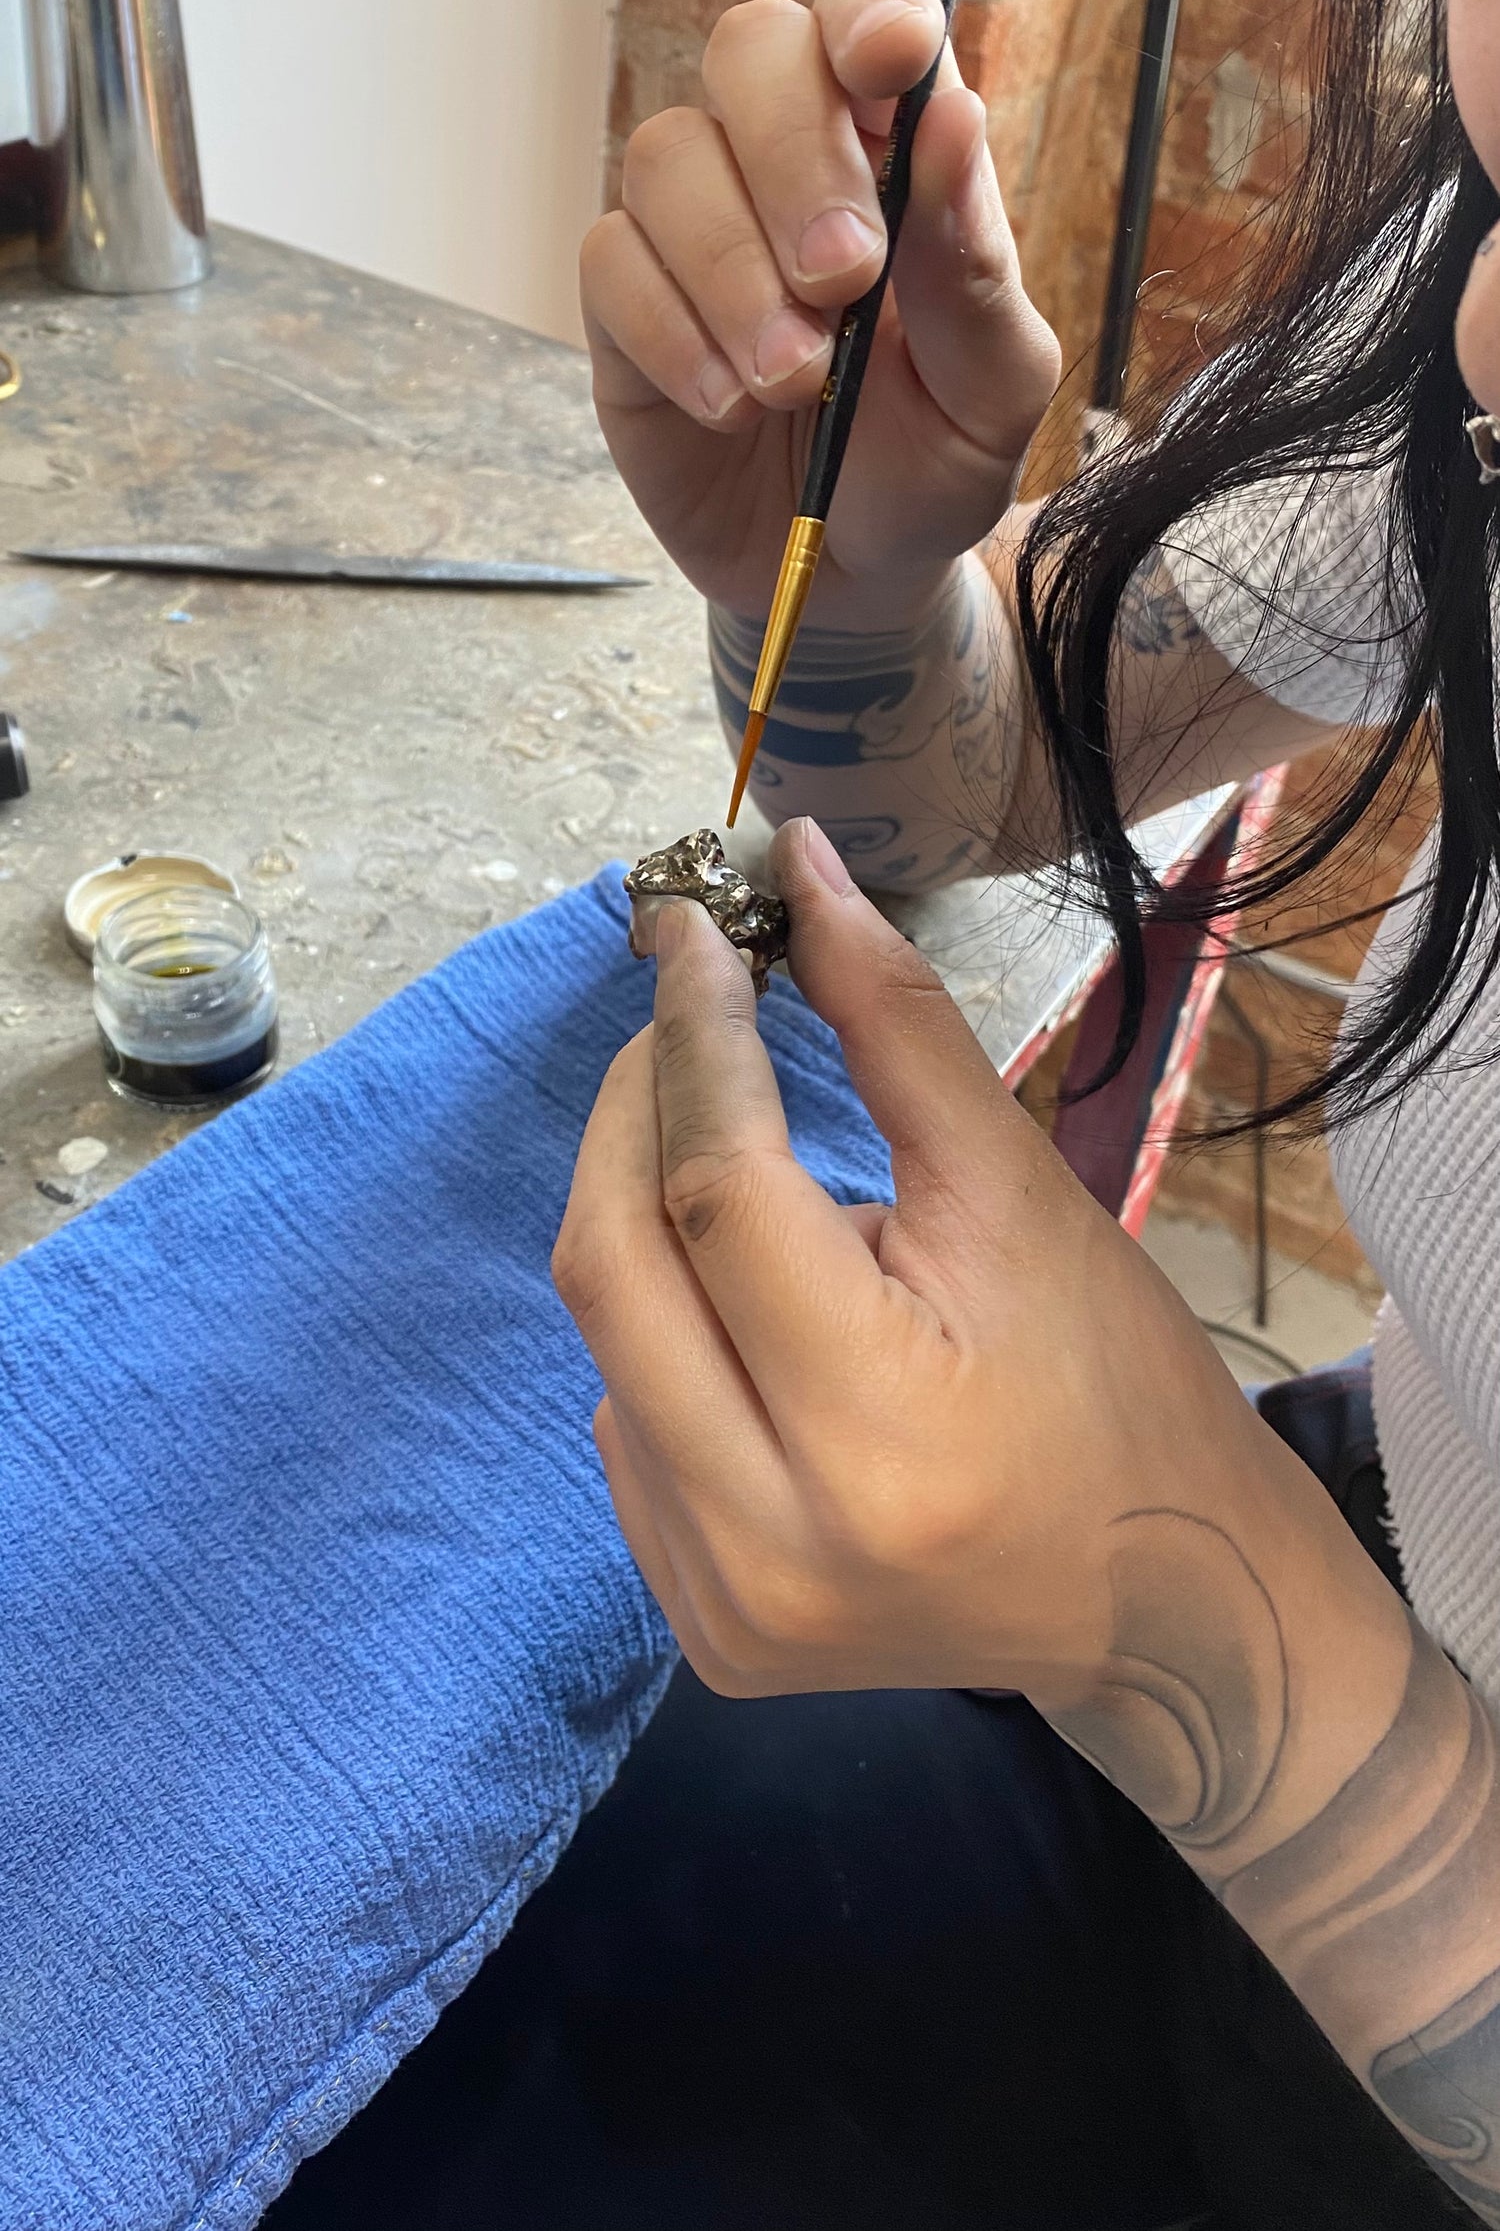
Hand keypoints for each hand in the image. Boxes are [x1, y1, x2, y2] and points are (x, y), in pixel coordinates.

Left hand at [554, 817, 1293, 1706]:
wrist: (1166, 1607)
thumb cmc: (1118, 1383)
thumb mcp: (1020, 1193)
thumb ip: (896, 1029)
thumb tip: (798, 868)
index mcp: (882, 1421)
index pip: (722, 1188)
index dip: (696, 1038)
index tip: (695, 933)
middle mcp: (776, 1535)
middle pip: (615, 1264)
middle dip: (635, 1108)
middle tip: (691, 1021)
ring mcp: (726, 1601)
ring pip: (606, 1343)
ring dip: (652, 1224)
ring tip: (770, 1199)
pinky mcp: (706, 1634)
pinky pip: (625, 1428)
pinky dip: (665, 1337)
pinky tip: (755, 1321)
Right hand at [580, 0, 1060, 630]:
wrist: (849, 583)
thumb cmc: (932, 464)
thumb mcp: (993, 389)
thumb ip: (976, 264)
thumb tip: (952, 117)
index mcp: (894, 150)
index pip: (868, 18)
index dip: (869, 17)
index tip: (886, 69)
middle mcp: (784, 161)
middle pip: (751, 51)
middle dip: (795, 156)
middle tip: (844, 279)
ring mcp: (694, 226)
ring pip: (669, 158)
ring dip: (736, 275)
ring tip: (796, 383)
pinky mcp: (623, 307)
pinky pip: (612, 265)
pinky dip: (676, 338)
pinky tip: (732, 408)